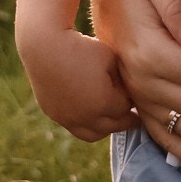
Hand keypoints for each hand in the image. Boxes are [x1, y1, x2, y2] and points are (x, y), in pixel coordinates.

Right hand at [26, 26, 138, 143]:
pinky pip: (75, 127)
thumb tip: (127, 92)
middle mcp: (86, 116)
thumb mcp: (111, 60)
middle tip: (136, 118)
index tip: (134, 96)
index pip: (125, 110)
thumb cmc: (83, 48)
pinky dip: (86, 124)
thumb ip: (122, 80)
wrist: (44, 47)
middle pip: (113, 126)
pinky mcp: (54, 114)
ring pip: (94, 134)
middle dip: (125, 120)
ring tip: (114, 120)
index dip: (131, 101)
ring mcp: (68, 118)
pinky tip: (92, 113)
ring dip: (106, 128)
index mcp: (104, 103)